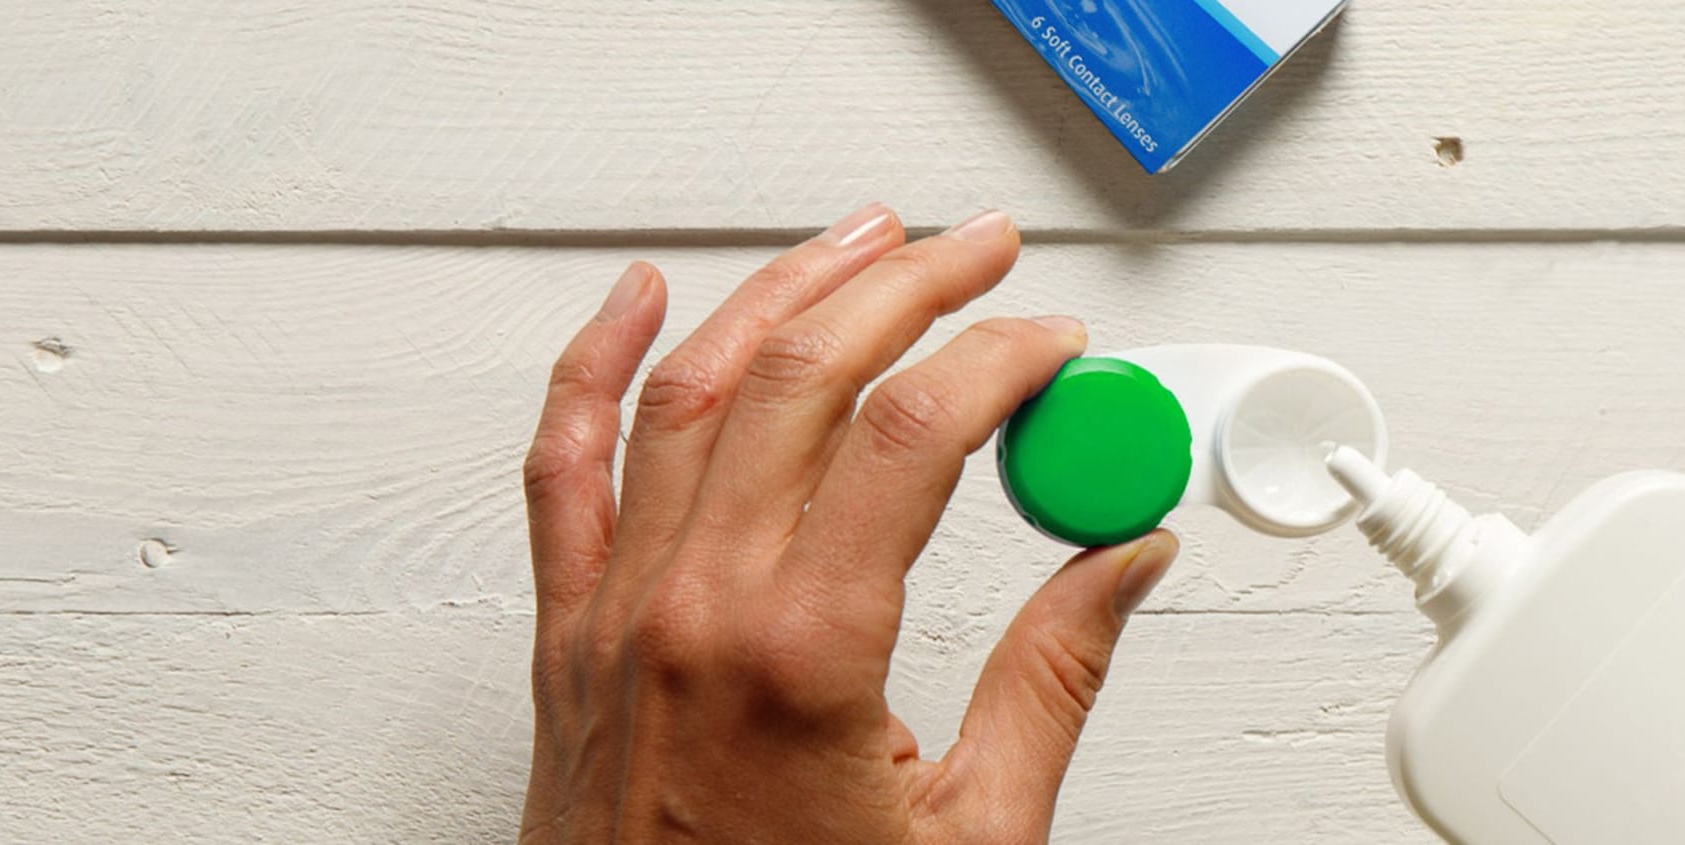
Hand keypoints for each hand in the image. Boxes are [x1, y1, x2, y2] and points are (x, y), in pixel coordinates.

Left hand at [516, 205, 1179, 843]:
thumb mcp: (975, 836)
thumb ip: (1055, 677)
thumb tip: (1122, 562)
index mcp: (802, 656)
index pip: (912, 434)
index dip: (998, 360)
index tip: (1053, 346)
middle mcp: (692, 614)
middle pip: (806, 379)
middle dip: (906, 288)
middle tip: (982, 253)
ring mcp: (615, 617)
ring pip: (692, 391)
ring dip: (783, 293)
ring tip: (860, 240)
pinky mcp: (567, 639)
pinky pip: (562, 464)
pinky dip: (595, 363)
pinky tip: (642, 300)